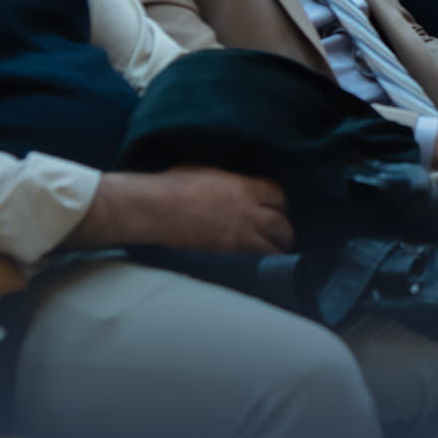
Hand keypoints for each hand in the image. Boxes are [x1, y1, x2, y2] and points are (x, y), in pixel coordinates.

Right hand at [75, 166, 294, 253]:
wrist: (152, 209)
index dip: (280, 203)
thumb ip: (227, 176)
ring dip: (278, 252)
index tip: (278, 208)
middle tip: (283, 235)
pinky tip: (260, 269)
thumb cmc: (172, 184)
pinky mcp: (226, 257)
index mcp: (245, 187)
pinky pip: (254, 265)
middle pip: (283, 225)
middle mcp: (249, 213)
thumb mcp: (206, 168)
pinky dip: (261, 267)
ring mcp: (238, 237)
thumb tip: (232, 176)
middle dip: (285, 231)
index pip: (279, 195)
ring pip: (273, 249)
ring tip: (278, 256)